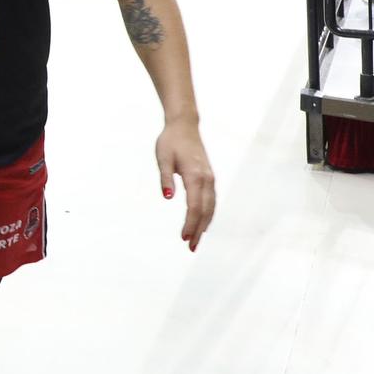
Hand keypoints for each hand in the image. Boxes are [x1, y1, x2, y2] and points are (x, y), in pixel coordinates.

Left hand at [156, 121, 215, 251]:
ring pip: (211, 207)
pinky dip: (208, 214)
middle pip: (205, 211)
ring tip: (195, 240)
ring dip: (204, 225)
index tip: (183, 238)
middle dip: (198, 230)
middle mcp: (206, 179)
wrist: (184, 126)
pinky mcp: (209, 178)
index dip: (190, 224)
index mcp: (195, 176)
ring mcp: (210, 179)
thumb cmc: (170, 142)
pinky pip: (211, 201)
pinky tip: (202, 224)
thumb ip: (165, 178)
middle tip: (190, 248)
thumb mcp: (162, 158)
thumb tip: (168, 198)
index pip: (194, 206)